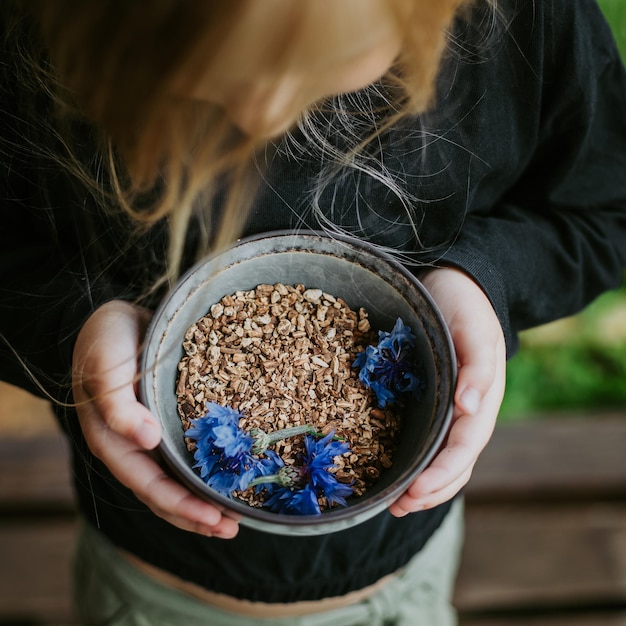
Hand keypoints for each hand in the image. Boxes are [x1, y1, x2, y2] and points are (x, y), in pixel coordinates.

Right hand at [72, 300, 238, 538]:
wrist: (115, 319)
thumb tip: (146, 441)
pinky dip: (212, 466)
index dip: (181, 506)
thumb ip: (116, 405)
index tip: (215, 519)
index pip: (149, 486)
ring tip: (241, 513)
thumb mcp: (103, 367)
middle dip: (198, 514)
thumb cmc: (103, 342)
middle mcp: (136, 446)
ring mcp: (155, 435)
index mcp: (115, 442)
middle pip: (167, 492)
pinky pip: (192, 450)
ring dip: (208, 497)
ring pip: (182, 477)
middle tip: (234, 528)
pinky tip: (235, 469)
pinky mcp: (172, 419)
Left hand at [389, 267, 505, 515]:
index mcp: (481, 400)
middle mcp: (465, 410)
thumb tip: (471, 407)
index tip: (413, 493)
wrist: (452, 284)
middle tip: (397, 506)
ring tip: (394, 502)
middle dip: (429, 489)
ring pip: (439, 456)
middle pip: (453, 462)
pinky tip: (390, 467)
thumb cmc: (466, 306)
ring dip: (420, 483)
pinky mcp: (428, 398)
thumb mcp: (477, 328)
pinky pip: (423, 435)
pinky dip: (410, 457)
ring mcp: (447, 407)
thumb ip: (479, 366)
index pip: (464, 448)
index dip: (441, 475)